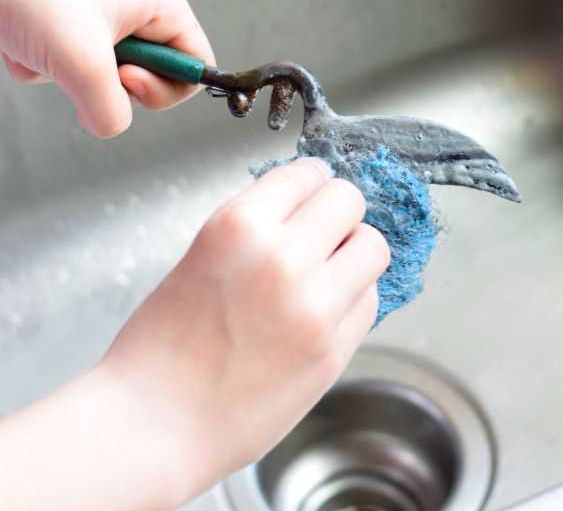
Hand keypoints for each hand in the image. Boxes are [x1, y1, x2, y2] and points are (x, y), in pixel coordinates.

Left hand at [0, 0, 212, 136]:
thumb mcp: (82, 63)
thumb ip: (110, 109)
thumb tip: (112, 123)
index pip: (194, 63)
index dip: (164, 86)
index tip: (123, 81)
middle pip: (147, 70)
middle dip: (104, 80)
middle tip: (79, 64)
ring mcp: (99, 6)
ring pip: (100, 71)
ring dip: (66, 72)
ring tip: (40, 44)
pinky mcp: (66, 13)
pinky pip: (68, 60)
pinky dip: (43, 61)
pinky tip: (22, 40)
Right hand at [102, 157, 389, 505]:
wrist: (156, 423)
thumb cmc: (163, 344)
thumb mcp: (202, 254)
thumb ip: (256, 227)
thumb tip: (304, 206)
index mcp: (239, 226)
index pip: (307, 173)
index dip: (310, 183)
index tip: (310, 192)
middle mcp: (283, 257)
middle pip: (348, 200)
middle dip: (337, 212)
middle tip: (323, 230)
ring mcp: (314, 306)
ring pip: (373, 246)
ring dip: (354, 252)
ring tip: (329, 269)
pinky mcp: (333, 350)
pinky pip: (370, 300)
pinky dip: (354, 298)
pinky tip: (325, 309)